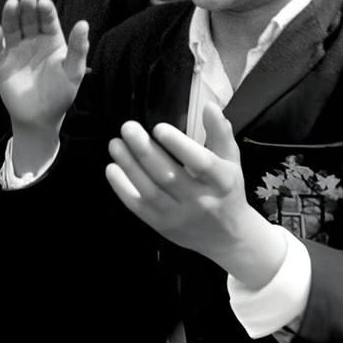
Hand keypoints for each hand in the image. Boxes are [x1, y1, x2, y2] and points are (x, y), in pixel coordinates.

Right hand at [0, 0, 87, 168]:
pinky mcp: (0, 62)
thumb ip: (78, 49)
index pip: (48, 20)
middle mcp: (32, 40)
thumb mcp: (73, 72)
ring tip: (12, 4)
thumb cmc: (61, 94)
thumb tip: (83, 24)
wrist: (40, 118)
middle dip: (27, 8)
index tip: (44, 3)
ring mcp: (15, 50)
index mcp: (51, 40)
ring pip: (11, 28)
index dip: (45, 11)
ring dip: (11, 16)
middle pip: (28, 19)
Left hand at [106, 102, 284, 288]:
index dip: (179, 145)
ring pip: (149, 190)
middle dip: (144, 150)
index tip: (158, 127)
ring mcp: (180, 216)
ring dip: (129, 165)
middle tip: (128, 127)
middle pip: (168, 176)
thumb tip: (209, 105)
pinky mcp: (162, 226)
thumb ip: (219, 133)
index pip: (200, 163)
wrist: (228, 237)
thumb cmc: (226, 190)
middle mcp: (201, 201)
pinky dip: (122, 188)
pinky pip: (138, 206)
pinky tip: (112, 168)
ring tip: (116, 144)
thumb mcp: (230, 160)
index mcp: (222, 181)